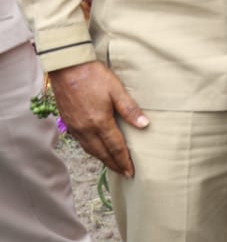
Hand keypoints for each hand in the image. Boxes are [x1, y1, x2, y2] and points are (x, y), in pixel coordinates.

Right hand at [49, 61, 148, 176]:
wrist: (67, 68)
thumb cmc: (94, 76)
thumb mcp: (117, 90)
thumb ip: (130, 109)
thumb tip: (145, 125)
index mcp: (99, 122)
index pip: (115, 147)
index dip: (124, 160)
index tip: (131, 172)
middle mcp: (85, 129)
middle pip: (101, 153)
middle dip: (114, 164)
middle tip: (124, 174)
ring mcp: (75, 127)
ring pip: (90, 149)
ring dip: (102, 159)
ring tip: (113, 165)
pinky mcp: (68, 122)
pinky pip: (81, 142)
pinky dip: (91, 150)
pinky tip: (96, 150)